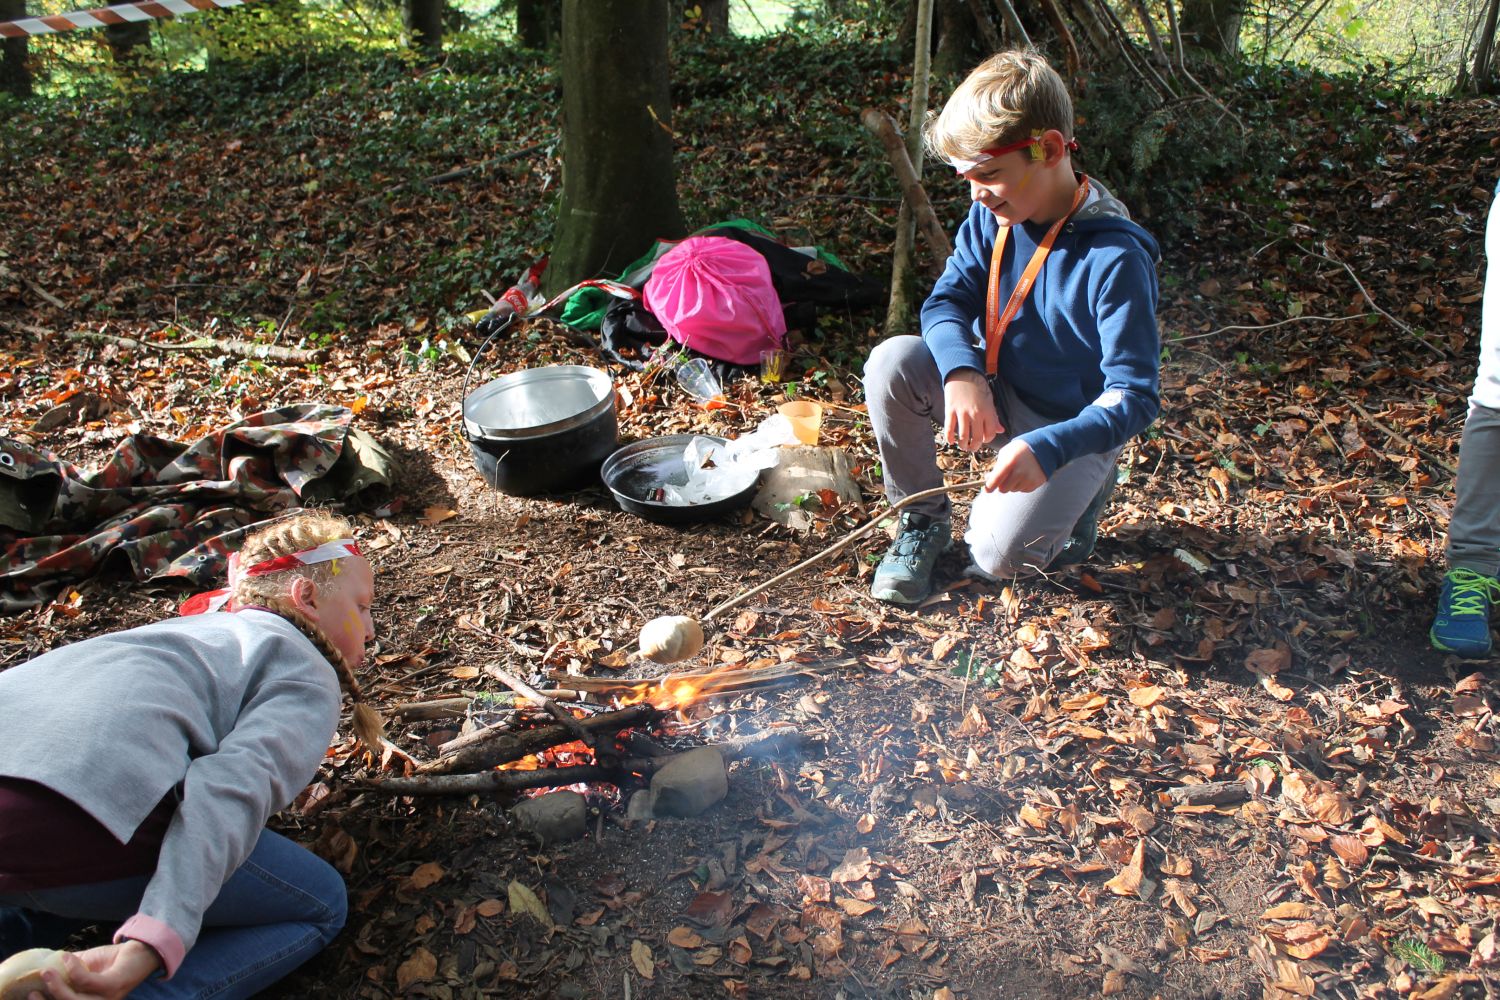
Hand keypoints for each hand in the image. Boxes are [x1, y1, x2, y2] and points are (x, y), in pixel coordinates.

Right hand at [39, 941, 160, 999]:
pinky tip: (68, 958)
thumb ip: (67, 970)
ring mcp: (107, 998)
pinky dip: (74, 969)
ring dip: (58, 987)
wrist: (139, 950)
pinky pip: (88, 982)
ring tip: (47, 972)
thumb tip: (44, 966)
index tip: (30, 995)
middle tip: (33, 990)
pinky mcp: (114, 986)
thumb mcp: (84, 966)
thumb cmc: (111, 961)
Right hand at [942, 370, 1002, 451]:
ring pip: (963, 436)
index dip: (987, 439)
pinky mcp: (950, 410)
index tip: (983, 440)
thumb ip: (994, 417)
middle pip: (977, 438)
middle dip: (975, 446)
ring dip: (963, 445)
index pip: (990, 433)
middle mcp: (976, 413)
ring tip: (963, 446)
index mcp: (988, 411)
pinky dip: (949, 437)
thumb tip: (1001, 430)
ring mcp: (962, 412)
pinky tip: (951, 441)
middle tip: (972, 448)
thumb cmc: (978, 387)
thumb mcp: (990, 401)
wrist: (963, 373)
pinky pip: (949, 428)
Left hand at [984, 439, 1046, 492]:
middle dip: (1001, 485)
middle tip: (1004, 478)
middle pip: (1003, 489)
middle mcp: (1019, 473)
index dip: (989, 487)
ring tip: (1018, 472)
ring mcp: (1028, 479)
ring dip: (1012, 484)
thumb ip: (997, 467)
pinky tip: (1025, 475)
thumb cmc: (1020, 450)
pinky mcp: (1035, 483)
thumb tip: (988, 479)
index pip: (995, 481)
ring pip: (1013, 490)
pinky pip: (1023, 490)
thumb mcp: (1006, 453)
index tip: (987, 489)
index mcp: (1009, 463)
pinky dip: (1021, 485)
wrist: (1043, 447)